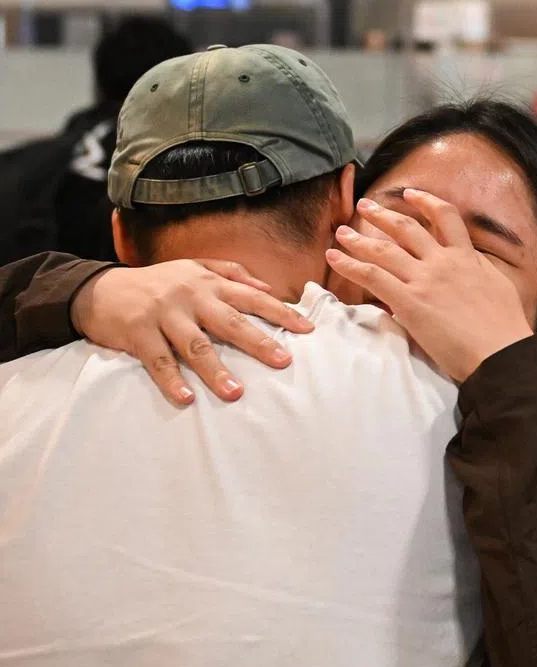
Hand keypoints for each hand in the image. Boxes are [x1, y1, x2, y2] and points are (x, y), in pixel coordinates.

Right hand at [70, 261, 313, 405]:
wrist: (100, 289)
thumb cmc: (157, 282)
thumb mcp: (194, 267)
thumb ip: (232, 273)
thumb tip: (269, 289)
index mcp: (209, 283)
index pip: (253, 298)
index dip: (281, 313)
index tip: (307, 330)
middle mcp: (191, 297)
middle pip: (230, 322)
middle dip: (258, 342)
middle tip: (283, 361)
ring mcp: (164, 315)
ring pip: (195, 346)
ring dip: (216, 370)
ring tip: (236, 393)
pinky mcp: (138, 334)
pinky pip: (158, 361)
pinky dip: (171, 381)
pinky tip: (186, 399)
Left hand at [326, 190, 532, 381]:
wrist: (501, 352)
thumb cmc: (506, 329)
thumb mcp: (499, 288)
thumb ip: (480, 272)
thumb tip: (472, 267)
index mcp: (467, 257)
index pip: (446, 218)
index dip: (426, 202)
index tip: (410, 194)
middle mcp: (443, 261)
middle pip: (406, 228)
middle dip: (383, 214)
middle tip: (366, 206)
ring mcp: (424, 280)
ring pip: (383, 249)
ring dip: (358, 238)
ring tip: (342, 232)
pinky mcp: (409, 302)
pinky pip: (372, 276)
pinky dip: (350, 265)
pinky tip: (335, 258)